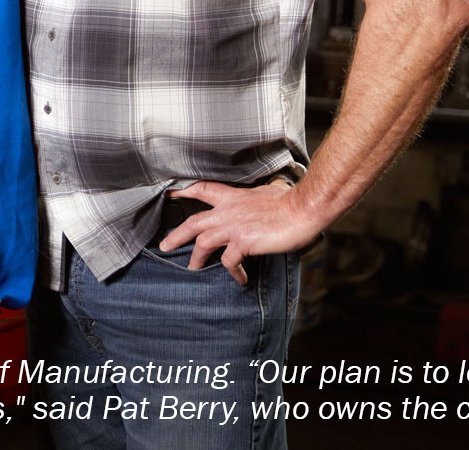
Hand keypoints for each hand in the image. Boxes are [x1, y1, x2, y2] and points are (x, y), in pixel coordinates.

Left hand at [158, 180, 322, 284]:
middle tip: (164, 246)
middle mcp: (228, 211)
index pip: (202, 189)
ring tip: (193, 269)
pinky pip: (229, 261)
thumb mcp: (267, 191)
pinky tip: (240, 279)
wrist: (304, 209)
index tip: (171, 196)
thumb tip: (265, 193)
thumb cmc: (291, 201)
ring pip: (202, 243)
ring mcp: (234, 226)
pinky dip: (232, 272)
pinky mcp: (243, 242)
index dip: (184, 192)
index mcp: (233, 197)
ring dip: (196, 258)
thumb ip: (256, 196)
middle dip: (176, 235)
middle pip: (193, 222)